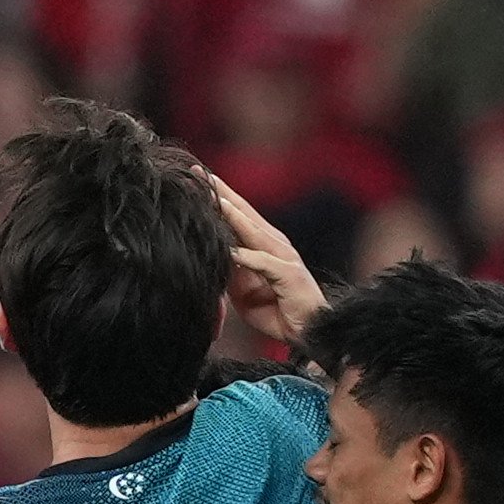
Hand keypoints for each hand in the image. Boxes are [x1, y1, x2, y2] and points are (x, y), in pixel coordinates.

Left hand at [211, 174, 326, 346]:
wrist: (306, 330)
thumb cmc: (276, 309)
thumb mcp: (243, 290)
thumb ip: (231, 271)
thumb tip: (214, 257)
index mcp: (263, 245)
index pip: (238, 215)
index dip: (218, 197)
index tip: (196, 179)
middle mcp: (274, 244)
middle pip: (245, 213)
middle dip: (223, 193)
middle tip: (200, 173)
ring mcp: (283, 257)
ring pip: (254, 231)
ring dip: (234, 215)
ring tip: (214, 199)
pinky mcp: (288, 275)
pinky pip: (264, 263)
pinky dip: (248, 258)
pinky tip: (231, 252)